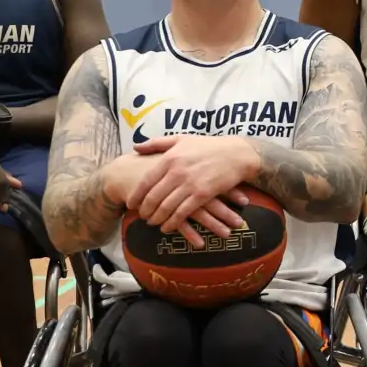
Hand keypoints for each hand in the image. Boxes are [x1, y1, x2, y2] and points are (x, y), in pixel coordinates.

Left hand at [102, 145, 248, 245]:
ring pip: (166, 207)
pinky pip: (183, 213)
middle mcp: (177, 172)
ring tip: (153, 223)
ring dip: (157, 218)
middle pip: (154, 197)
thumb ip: (157, 143)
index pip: (146, 181)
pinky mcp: (203, 194)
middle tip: (142, 217)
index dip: (136, 195)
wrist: (236, 153)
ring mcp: (190, 184)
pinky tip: (168, 227)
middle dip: (145, 210)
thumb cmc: (208, 146)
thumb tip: (136, 147)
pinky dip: (173, 222)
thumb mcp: (181, 139)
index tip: (130, 204)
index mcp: (170, 158)